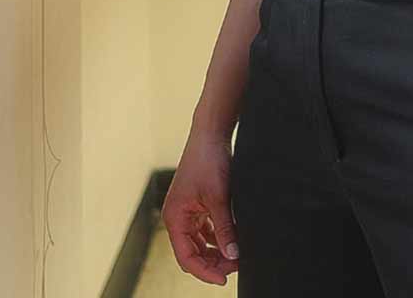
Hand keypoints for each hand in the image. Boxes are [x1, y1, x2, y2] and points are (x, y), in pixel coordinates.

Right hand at [163, 131, 239, 284]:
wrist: (211, 134)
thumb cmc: (208, 161)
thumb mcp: (219, 198)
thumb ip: (225, 228)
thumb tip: (233, 254)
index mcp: (175, 218)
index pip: (187, 257)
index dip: (205, 271)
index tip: (224, 278)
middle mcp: (178, 217)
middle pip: (192, 253)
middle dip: (213, 262)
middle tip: (236, 265)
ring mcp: (187, 212)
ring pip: (200, 243)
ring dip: (216, 252)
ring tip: (236, 254)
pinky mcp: (198, 205)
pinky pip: (205, 230)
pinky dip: (218, 238)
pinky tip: (232, 239)